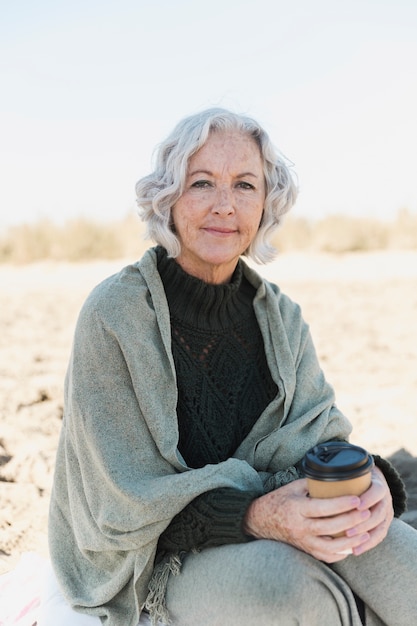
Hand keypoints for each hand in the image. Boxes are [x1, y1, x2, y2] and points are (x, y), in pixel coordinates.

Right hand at [243, 475, 391, 563]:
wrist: (259, 521)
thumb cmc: (278, 500)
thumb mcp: (292, 488)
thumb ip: (313, 485)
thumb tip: (336, 477)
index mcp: (296, 508)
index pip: (323, 508)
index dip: (342, 504)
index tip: (357, 499)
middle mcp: (299, 527)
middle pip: (330, 527)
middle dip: (351, 521)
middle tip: (367, 513)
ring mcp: (302, 542)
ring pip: (331, 547)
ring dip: (351, 541)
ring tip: (366, 533)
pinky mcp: (305, 550)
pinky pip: (326, 556)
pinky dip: (341, 553)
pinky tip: (353, 546)